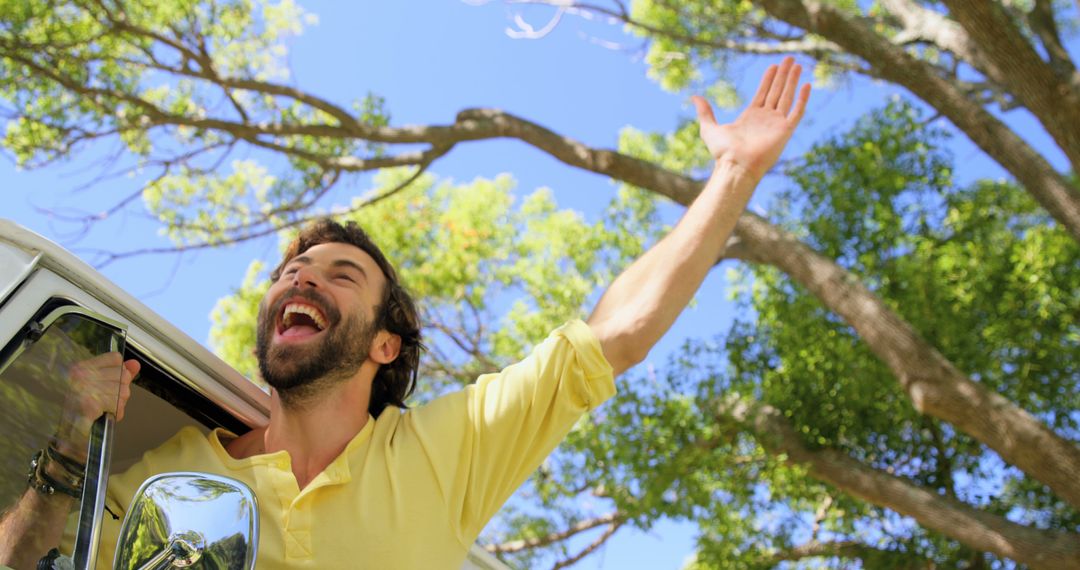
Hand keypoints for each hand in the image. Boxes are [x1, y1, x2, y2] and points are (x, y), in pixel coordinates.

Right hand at [54, 353, 138, 461]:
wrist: (66, 439)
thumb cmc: (80, 413)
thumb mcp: (98, 388)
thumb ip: (118, 374)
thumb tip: (135, 364)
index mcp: (80, 368)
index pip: (115, 359)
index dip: (118, 373)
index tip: (108, 384)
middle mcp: (80, 375)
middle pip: (123, 375)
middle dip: (121, 391)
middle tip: (106, 401)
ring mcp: (84, 389)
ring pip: (123, 391)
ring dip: (118, 404)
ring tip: (104, 410)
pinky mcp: (89, 405)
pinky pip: (117, 405)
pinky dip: (115, 413)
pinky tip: (104, 416)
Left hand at [692, 56, 810, 180]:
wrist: (736, 165)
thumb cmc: (723, 152)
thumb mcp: (709, 128)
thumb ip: (705, 112)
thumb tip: (694, 97)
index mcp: (751, 116)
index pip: (763, 93)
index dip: (769, 79)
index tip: (774, 65)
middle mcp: (766, 118)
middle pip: (777, 91)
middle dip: (783, 75)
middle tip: (789, 58)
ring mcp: (776, 124)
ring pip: (787, 97)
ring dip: (793, 81)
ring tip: (797, 65)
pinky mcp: (785, 130)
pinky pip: (797, 112)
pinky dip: (802, 99)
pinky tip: (806, 85)